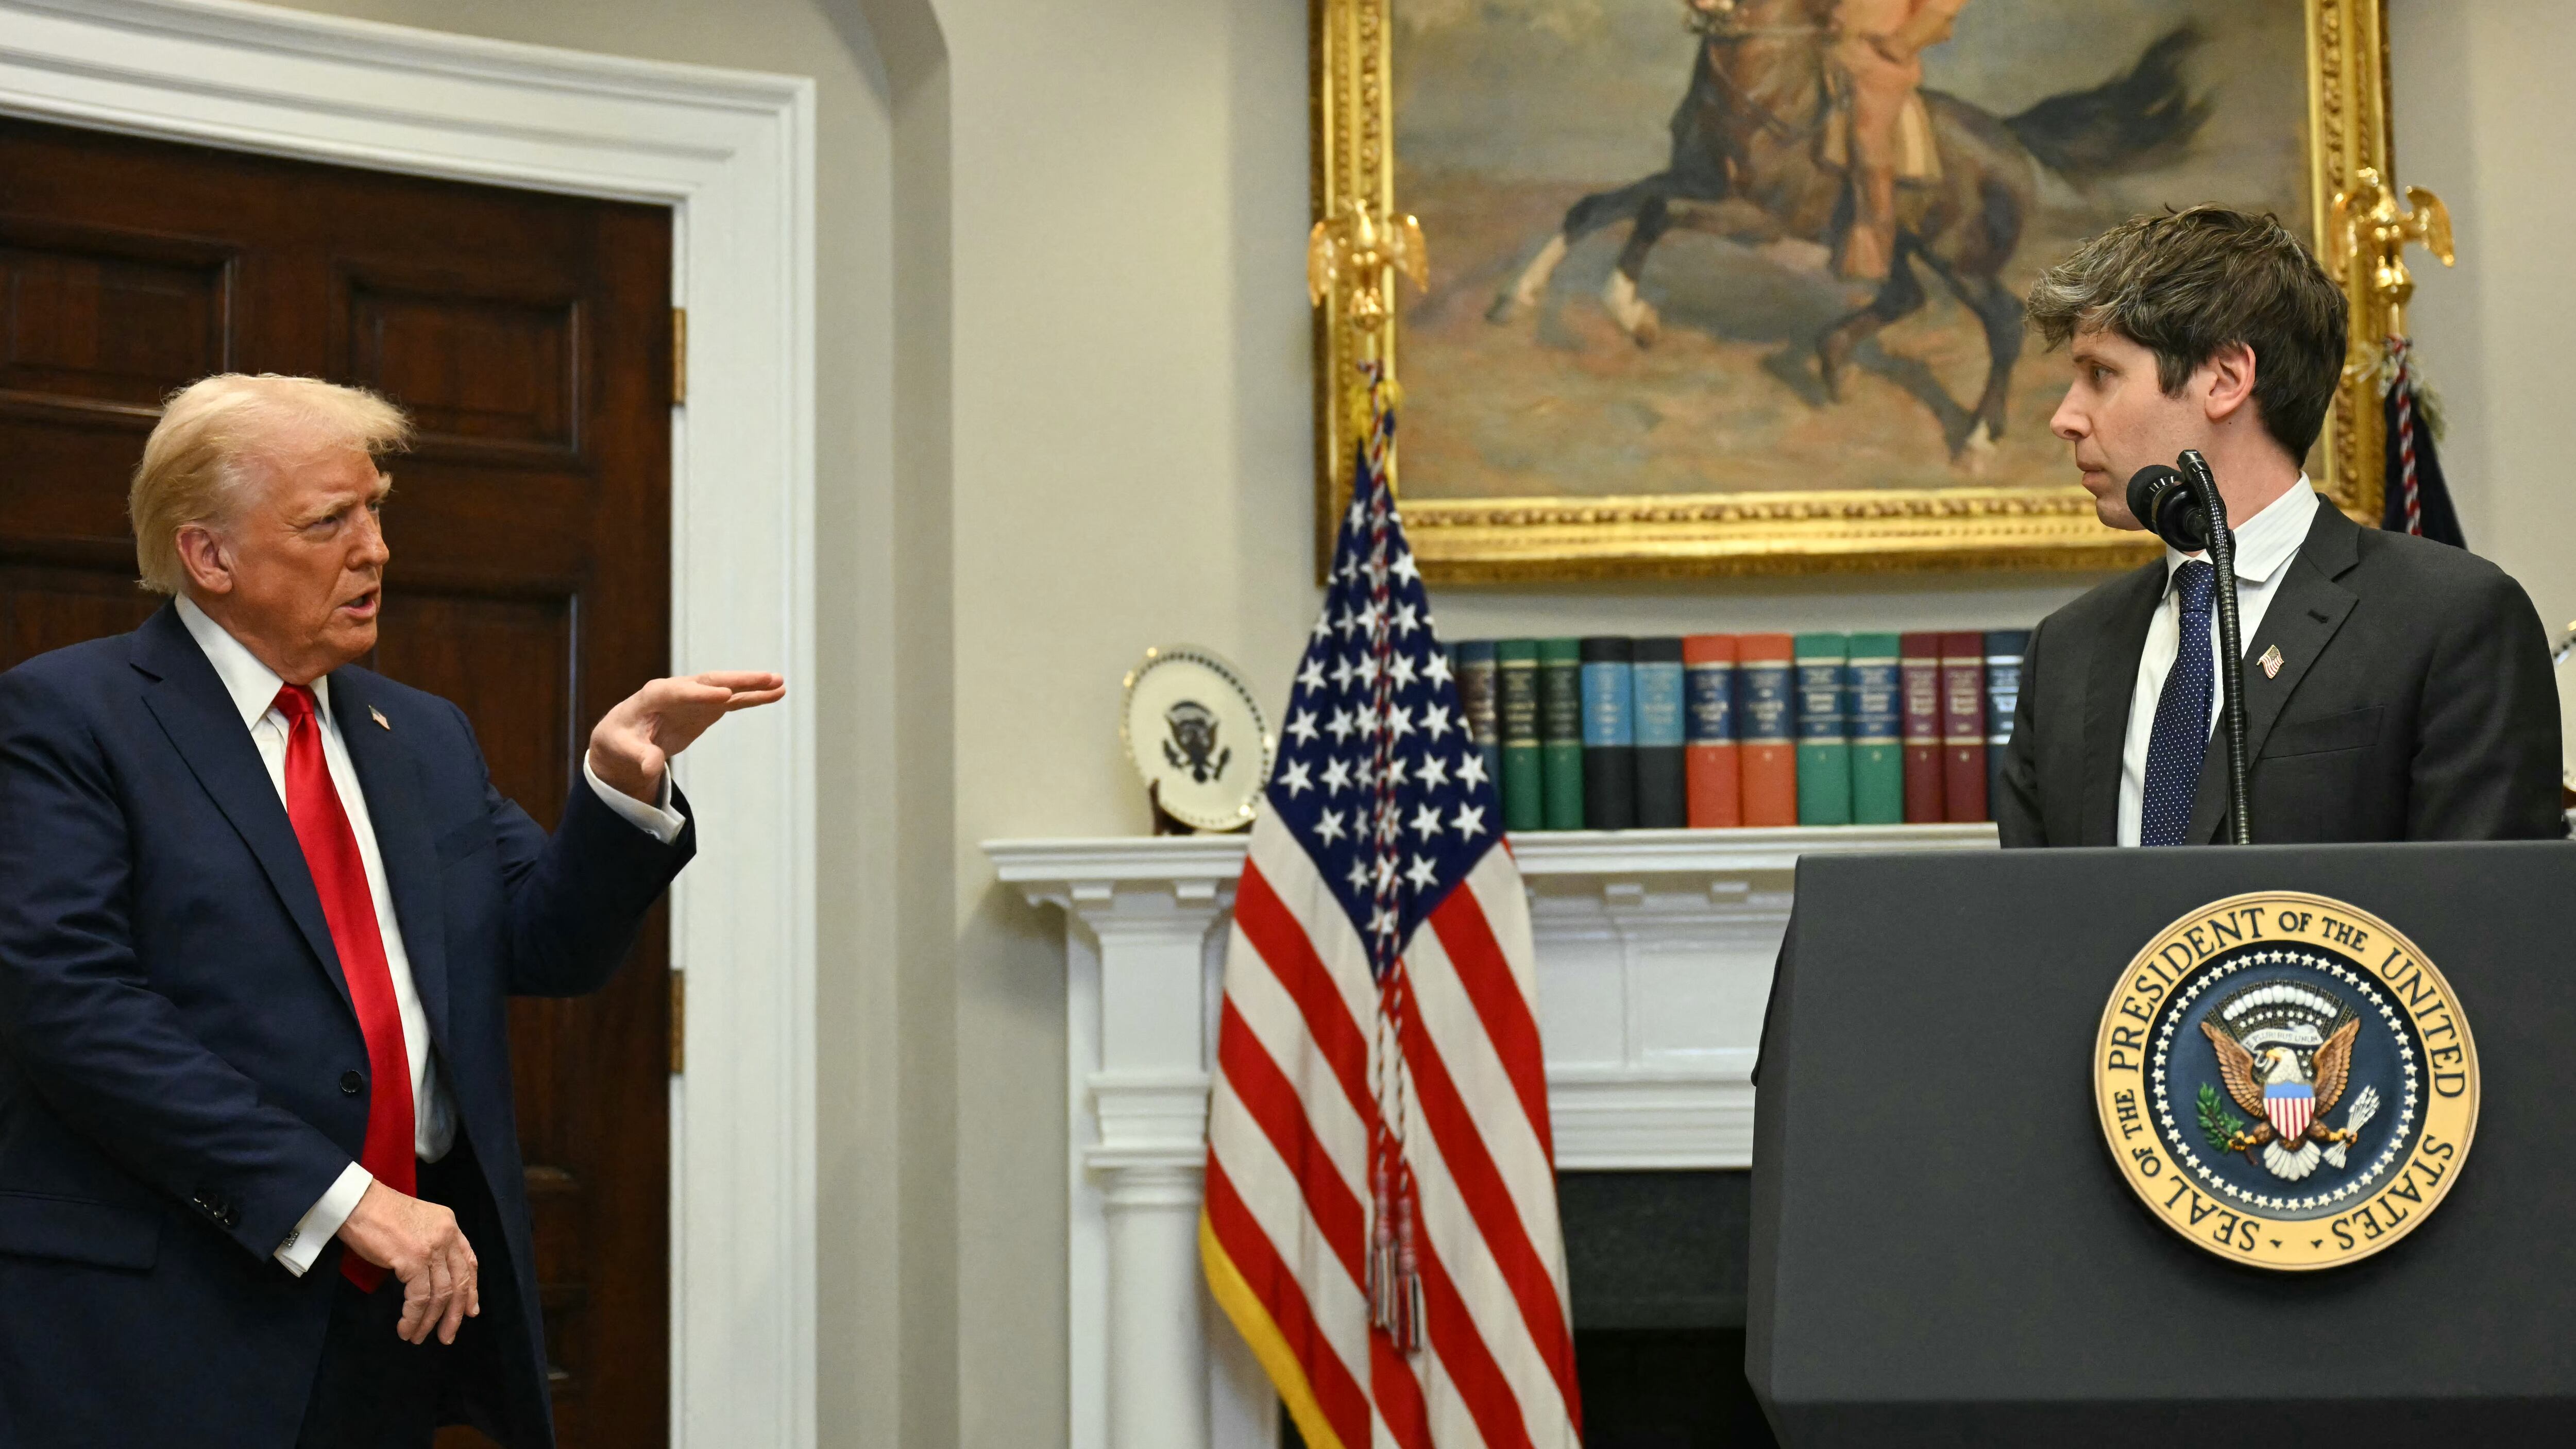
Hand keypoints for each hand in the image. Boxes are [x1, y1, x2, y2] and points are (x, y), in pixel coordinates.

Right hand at [336, 1179, 480, 1344]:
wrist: (356, 1201)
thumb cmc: (378, 1213)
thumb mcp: (416, 1222)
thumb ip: (431, 1243)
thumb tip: (434, 1276)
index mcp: (449, 1225)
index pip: (468, 1261)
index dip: (471, 1289)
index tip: (470, 1311)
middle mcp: (446, 1235)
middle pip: (459, 1282)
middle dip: (454, 1313)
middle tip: (447, 1336)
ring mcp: (431, 1248)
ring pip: (441, 1294)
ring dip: (430, 1321)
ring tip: (417, 1337)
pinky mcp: (413, 1259)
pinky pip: (419, 1297)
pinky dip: (413, 1317)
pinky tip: (406, 1328)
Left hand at [587, 671, 786, 803]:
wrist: (625, 735)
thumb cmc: (621, 740)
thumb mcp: (623, 751)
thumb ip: (638, 757)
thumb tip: (651, 768)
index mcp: (654, 696)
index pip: (679, 693)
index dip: (701, 694)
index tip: (725, 696)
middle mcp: (678, 690)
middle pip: (709, 681)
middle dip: (737, 680)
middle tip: (765, 679)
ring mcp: (695, 697)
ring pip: (726, 688)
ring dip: (752, 685)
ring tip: (779, 684)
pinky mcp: (706, 707)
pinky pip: (733, 700)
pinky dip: (753, 697)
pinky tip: (775, 693)